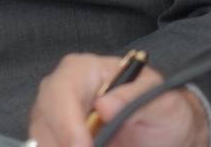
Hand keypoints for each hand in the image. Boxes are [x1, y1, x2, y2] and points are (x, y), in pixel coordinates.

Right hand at [28, 54, 207, 146]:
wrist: (168, 136)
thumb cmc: (163, 111)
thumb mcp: (162, 101)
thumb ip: (135, 98)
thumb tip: (104, 105)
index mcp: (83, 70)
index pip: (62, 91)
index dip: (67, 122)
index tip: (83, 146)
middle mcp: (63, 91)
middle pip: (43, 117)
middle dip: (61, 143)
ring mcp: (57, 117)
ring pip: (42, 138)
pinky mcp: (60, 139)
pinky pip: (49, 146)